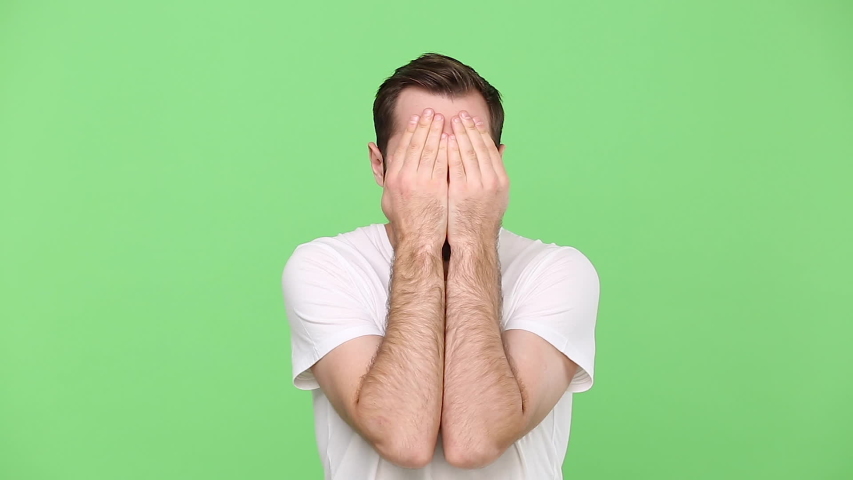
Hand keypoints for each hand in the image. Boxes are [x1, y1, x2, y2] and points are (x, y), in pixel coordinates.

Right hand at [382, 108, 448, 251]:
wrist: (419, 242)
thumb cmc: (406, 223)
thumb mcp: (388, 199)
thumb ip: (387, 175)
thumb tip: (375, 153)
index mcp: (393, 178)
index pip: (402, 148)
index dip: (410, 131)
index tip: (416, 119)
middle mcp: (404, 177)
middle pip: (416, 144)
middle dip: (424, 125)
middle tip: (431, 111)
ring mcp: (420, 182)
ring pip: (430, 149)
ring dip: (437, 131)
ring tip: (443, 118)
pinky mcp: (436, 188)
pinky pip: (443, 162)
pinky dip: (447, 148)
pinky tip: (452, 137)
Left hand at [446, 110, 508, 246]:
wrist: (473, 243)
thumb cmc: (481, 220)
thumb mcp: (497, 195)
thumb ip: (497, 170)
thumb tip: (502, 148)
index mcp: (501, 180)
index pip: (490, 149)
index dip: (481, 133)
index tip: (473, 120)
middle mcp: (492, 180)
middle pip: (479, 146)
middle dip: (469, 128)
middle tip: (460, 113)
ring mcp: (478, 185)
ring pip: (468, 152)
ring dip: (459, 134)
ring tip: (450, 120)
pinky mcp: (462, 190)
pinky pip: (455, 164)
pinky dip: (450, 149)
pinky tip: (444, 139)